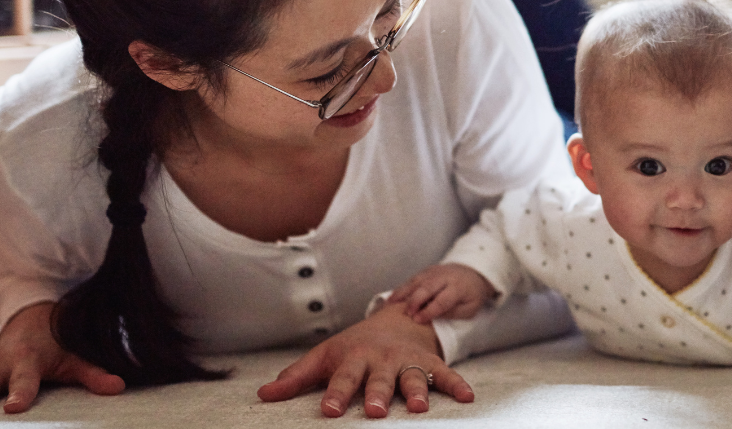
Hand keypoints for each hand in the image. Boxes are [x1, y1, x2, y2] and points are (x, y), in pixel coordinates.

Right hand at [0, 302, 124, 413]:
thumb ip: (94, 375)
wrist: (28, 320)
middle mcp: (1, 367)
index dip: (19, 395)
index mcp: (26, 361)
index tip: (14, 407)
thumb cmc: (54, 343)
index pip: (22, 382)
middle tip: (7, 408)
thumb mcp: (74, 358)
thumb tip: (118, 387)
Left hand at [256, 303, 472, 417]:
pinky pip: (445, 374)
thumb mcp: (325, 356)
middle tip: (376, 411)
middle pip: (380, 379)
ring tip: (419, 408)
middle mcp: (382, 360)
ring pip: (412, 377)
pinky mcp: (429, 363)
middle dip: (379, 394)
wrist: (396, 319)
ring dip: (416, 391)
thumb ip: (297, 377)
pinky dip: (457, 384)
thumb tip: (263, 394)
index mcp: (354, 358)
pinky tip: (468, 397)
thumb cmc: (354, 346)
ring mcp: (408, 361)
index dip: (337, 395)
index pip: (343, 379)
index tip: (330, 411)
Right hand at [388, 263, 496, 324]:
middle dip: (415, 300)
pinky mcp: (426, 271)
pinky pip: (412, 279)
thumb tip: (433, 316)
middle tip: (406, 313)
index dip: (429, 310)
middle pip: (427, 287)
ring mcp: (434, 272)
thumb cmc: (471, 295)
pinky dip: (401, 288)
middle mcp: (445, 277)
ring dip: (403, 293)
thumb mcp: (470, 309)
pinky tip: (391, 298)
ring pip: (416, 281)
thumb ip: (453, 313)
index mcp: (458, 288)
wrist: (473, 273)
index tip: (417, 320)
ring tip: (390, 304)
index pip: (442, 300)